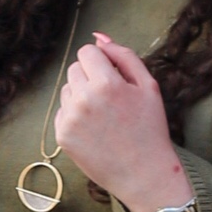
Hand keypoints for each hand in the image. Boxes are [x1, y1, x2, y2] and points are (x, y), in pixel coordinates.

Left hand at [55, 32, 189, 211]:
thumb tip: (98, 37)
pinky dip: (76, 115)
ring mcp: (70, 119)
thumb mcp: (148, 86)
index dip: (102, 62)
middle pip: (75, 68)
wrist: (143, 174)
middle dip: (91, 76)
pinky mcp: (62, 136)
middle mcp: (84, 100)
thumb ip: (124, 55)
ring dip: (82, 95)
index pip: (87, 52)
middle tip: (111, 99)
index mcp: (106, 84)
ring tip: (104, 116)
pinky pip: (63, 111)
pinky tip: (95, 129)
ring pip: (67, 89)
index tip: (114, 77)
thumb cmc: (150, 128)